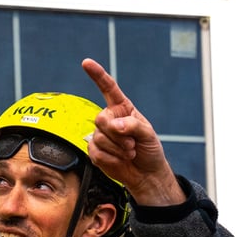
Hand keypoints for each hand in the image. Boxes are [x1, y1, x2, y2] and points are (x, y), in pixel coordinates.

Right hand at [81, 58, 185, 206]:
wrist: (146, 174)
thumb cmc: (150, 151)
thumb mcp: (149, 135)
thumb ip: (133, 126)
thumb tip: (115, 125)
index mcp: (123, 109)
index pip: (109, 88)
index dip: (98, 75)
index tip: (87, 63)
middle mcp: (110, 119)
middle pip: (101, 119)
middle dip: (117, 134)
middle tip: (131, 145)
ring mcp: (101, 135)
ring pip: (99, 138)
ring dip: (118, 149)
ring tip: (129, 153)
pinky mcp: (95, 151)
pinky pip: (96, 152)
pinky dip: (111, 159)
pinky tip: (120, 160)